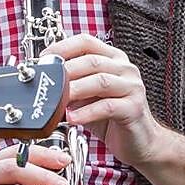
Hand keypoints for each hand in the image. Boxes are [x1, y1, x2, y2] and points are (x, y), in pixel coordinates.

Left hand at [46, 32, 167, 167]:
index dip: (63, 48)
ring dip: (75, 90)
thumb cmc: (111, 118)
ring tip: (57, 100)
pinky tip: (73, 118)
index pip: (87, 42)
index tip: (44, 59)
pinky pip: (107, 106)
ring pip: (100, 81)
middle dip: (66, 71)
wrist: (140, 142)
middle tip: (46, 82)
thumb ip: (71, 86)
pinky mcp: (134, 108)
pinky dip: (87, 112)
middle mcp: (125, 69)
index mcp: (113, 59)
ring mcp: (132, 87)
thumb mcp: (87, 97)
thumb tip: (45, 81)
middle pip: (92, 61)